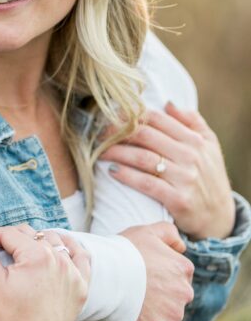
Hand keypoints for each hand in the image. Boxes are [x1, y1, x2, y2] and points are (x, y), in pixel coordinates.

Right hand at [0, 225, 89, 320]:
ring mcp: (74, 274)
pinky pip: (82, 256)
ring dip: (37, 241)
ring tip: (23, 252)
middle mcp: (60, 261)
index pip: (10, 233)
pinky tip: (60, 247)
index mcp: (37, 256)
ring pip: (54, 240)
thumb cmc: (7, 319)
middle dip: (12, 239)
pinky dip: (71, 248)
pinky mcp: (81, 287)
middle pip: (31, 234)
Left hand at [104, 103, 234, 239]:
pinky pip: (146, 183)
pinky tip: (112, 171)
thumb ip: (192, 121)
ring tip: (100, 151)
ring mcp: (185, 178)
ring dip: (117, 152)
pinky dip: (127, 176)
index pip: (157, 119)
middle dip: (118, 132)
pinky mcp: (178, 200)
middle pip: (146, 136)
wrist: (220, 217)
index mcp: (194, 140)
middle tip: (99, 133)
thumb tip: (168, 103)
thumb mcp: (210, 145)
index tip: (111, 115)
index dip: (131, 114)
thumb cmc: (209, 176)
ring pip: (143, 158)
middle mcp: (190, 156)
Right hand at [120, 221, 193, 320]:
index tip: (141, 280)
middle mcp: (184, 294)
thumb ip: (169, 234)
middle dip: (158, 301)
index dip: (158, 280)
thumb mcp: (146, 231)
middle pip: (174, 302)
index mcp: (183, 269)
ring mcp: (173, 317)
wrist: (102, 277)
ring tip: (129, 310)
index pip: (178, 279)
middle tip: (134, 296)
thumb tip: (182, 247)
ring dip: (151, 319)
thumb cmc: (121, 253)